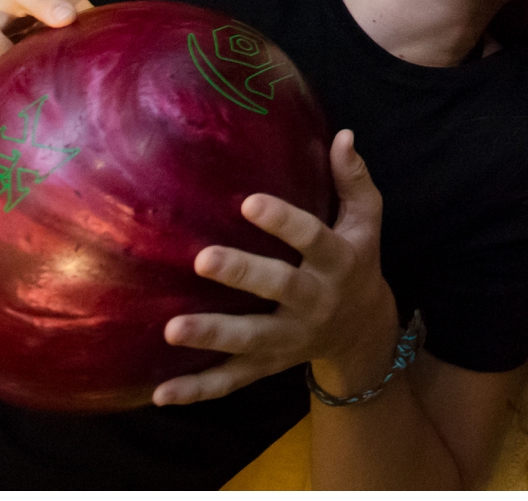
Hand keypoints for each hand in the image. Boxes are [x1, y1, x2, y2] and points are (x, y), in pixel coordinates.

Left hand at [154, 131, 397, 405]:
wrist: (365, 332)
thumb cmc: (356, 260)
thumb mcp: (367, 221)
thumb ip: (353, 180)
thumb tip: (343, 135)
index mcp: (337, 262)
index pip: (313, 239)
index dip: (284, 221)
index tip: (249, 201)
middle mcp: (314, 302)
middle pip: (279, 289)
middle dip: (242, 275)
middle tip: (203, 259)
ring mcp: (290, 338)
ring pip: (251, 339)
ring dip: (213, 336)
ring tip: (173, 328)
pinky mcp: (268, 364)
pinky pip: (233, 380)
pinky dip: (198, 390)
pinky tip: (161, 392)